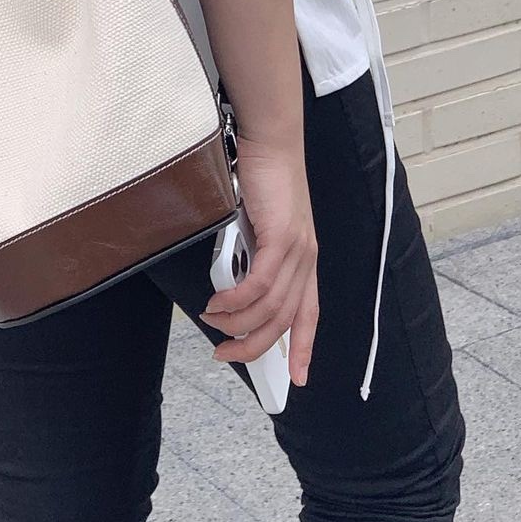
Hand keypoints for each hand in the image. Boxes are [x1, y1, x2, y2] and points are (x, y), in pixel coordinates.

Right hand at [199, 132, 319, 387]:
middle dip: (253, 347)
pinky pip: (259, 284)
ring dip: (235, 322)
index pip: (309, 313)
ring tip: (211, 319)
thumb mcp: (259, 226)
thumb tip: (233, 283)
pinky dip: (236, 299)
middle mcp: (306, 259)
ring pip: (269, 307)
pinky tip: (218, 301)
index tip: (297, 378)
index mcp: (305, 259)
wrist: (270, 143)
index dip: (303, 347)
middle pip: (283, 321)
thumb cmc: (261, 178)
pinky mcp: (280, 238)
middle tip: (223, 352)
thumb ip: (254, 255)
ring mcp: (296, 250)